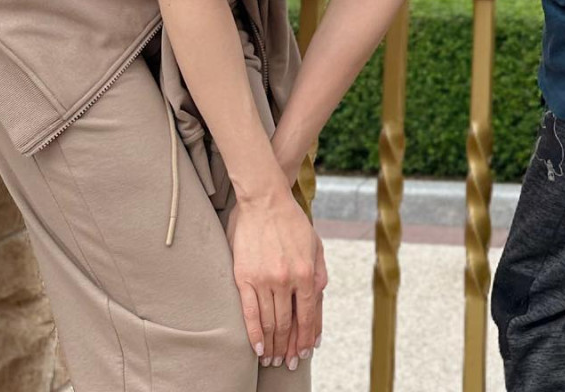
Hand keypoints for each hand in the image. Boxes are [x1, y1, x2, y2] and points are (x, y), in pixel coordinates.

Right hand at [226, 191, 326, 368]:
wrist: (265, 201)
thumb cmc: (292, 222)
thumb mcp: (315, 244)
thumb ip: (319, 273)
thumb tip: (318, 300)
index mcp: (306, 272)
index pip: (307, 315)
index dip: (306, 337)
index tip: (305, 352)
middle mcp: (286, 279)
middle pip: (287, 324)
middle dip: (288, 347)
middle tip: (287, 363)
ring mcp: (264, 280)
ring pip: (269, 322)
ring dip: (272, 345)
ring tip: (272, 359)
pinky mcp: (244, 278)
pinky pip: (249, 314)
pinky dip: (254, 334)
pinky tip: (258, 348)